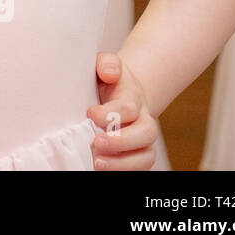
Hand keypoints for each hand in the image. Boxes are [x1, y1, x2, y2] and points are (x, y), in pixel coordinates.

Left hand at [87, 52, 157, 169]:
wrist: (124, 93)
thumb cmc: (110, 81)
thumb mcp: (107, 64)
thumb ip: (107, 63)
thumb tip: (109, 73)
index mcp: (134, 98)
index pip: (128, 108)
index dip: (110, 114)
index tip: (89, 113)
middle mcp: (143, 121)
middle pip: (145, 134)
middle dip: (120, 141)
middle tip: (96, 142)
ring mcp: (143, 141)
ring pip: (145, 157)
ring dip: (122, 163)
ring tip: (97, 162)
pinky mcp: (139, 155)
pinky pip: (140, 167)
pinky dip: (124, 170)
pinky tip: (104, 169)